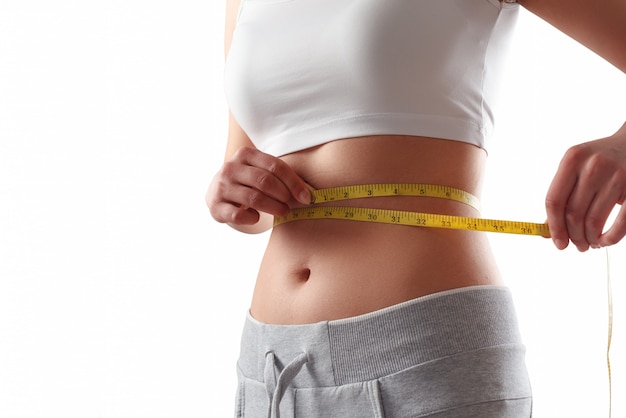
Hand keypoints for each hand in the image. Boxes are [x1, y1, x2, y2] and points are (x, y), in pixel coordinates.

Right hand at [206, 147, 312, 230]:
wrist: (218, 193)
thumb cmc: (248, 182)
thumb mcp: (260, 171)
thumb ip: (281, 177)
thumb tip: (309, 194)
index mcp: (245, 154)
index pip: (275, 166)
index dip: (294, 182)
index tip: (306, 197)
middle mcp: (230, 167)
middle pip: (265, 181)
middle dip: (284, 195)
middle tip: (292, 205)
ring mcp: (221, 186)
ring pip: (253, 198)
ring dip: (274, 207)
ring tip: (283, 212)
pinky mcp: (215, 205)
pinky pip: (238, 215)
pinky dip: (252, 218)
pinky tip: (257, 218)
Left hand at [546, 122, 625, 250]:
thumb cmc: (600, 161)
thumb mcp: (576, 169)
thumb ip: (562, 197)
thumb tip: (547, 232)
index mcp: (572, 159)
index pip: (554, 200)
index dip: (554, 226)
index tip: (557, 242)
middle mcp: (593, 165)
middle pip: (573, 213)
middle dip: (573, 236)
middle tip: (577, 245)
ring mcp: (617, 175)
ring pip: (594, 220)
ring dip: (590, 239)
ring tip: (590, 243)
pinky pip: (620, 223)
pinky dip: (611, 238)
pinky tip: (605, 241)